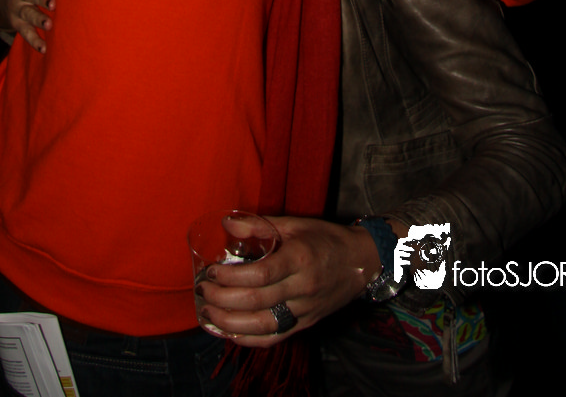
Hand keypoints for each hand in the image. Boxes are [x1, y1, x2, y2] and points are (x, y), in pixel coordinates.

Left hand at [197, 216, 380, 345]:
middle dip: (224, 300)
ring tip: (209, 314)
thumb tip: (227, 224)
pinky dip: (250, 340)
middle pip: (258, 301)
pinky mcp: (306, 323)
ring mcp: (305, 309)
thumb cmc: (326, 239)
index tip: (213, 271)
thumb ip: (261, 225)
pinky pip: (276, 337)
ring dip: (231, 324)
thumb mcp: (296, 224)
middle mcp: (303, 287)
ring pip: (264, 325)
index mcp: (300, 258)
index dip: (233, 276)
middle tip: (204, 292)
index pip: (262, 274)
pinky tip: (231, 333)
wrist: (361, 261)